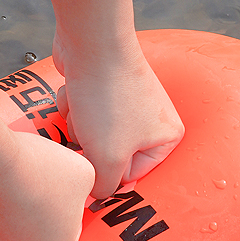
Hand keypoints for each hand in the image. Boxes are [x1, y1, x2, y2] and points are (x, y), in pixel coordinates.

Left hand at [54, 34, 184, 198]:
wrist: (91, 42)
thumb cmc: (107, 100)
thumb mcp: (109, 158)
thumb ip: (105, 188)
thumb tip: (96, 199)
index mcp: (167, 137)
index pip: (129, 178)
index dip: (106, 172)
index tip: (95, 160)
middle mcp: (151, 120)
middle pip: (107, 158)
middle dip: (90, 147)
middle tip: (93, 129)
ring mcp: (125, 103)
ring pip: (89, 137)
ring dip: (78, 127)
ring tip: (85, 107)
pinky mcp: (101, 89)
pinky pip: (81, 114)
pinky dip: (72, 105)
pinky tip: (77, 90)